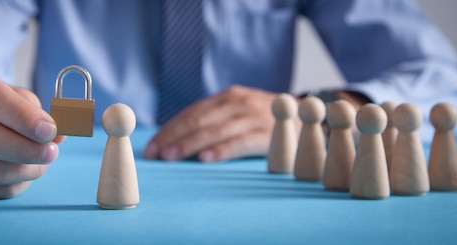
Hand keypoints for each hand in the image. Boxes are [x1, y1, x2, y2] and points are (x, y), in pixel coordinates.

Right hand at [0, 72, 65, 198]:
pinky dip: (19, 181)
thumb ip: (34, 110)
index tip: (49, 129)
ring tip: (44, 159)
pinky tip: (25, 169)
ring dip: (26, 169)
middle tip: (51, 151)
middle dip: (23, 148)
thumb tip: (57, 135)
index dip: (21, 116)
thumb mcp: (12, 95)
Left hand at [143, 85, 287, 161]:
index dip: (169, 129)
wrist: (306, 118)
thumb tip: (175, 139)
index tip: (151, 147)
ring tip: (171, 157)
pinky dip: (221, 150)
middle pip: (198, 121)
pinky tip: (205, 158)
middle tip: (155, 154)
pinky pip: (240, 142)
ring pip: (215, 131)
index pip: (191, 113)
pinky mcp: (267, 133)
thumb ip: (213, 119)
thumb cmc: (263, 119)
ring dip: (190, 145)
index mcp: (227, 96)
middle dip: (173, 138)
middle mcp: (238, 102)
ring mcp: (253, 116)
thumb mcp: (239, 111)